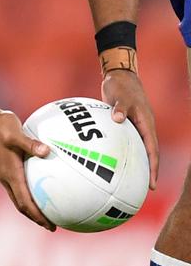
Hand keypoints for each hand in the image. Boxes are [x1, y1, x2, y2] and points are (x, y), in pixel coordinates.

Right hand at [0, 106, 54, 230]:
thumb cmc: (0, 127)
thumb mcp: (16, 133)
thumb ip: (30, 144)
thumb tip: (47, 151)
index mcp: (10, 174)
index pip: (24, 202)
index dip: (37, 216)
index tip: (50, 225)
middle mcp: (6, 178)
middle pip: (21, 206)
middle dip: (36, 218)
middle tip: (52, 225)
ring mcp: (4, 174)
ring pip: (19, 198)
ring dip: (32, 208)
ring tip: (48, 212)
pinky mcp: (5, 168)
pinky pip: (18, 187)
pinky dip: (29, 194)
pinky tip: (40, 187)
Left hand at [101, 70, 158, 188]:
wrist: (119, 76)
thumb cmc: (121, 86)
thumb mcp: (120, 95)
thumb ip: (119, 107)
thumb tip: (117, 118)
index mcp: (146, 123)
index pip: (152, 150)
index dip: (153, 168)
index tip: (152, 184)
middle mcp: (143, 127)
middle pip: (148, 153)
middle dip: (148, 171)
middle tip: (144, 189)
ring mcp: (135, 126)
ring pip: (138, 148)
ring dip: (137, 163)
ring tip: (131, 181)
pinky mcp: (125, 124)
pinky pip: (126, 142)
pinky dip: (124, 152)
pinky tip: (113, 161)